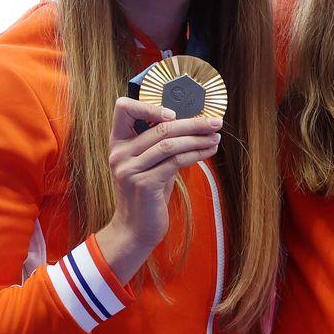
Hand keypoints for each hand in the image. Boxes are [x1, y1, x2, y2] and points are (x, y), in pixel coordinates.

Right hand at [94, 98, 223, 281]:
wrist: (136, 228)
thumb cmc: (148, 193)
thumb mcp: (150, 164)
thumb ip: (161, 144)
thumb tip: (193, 123)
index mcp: (118, 142)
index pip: (123, 108)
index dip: (149, 105)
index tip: (176, 112)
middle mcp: (119, 153)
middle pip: (160, 127)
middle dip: (193, 123)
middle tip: (215, 122)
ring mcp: (129, 169)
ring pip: (170, 143)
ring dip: (198, 138)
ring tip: (216, 137)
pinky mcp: (144, 183)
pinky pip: (176, 161)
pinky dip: (197, 153)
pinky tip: (209, 151)